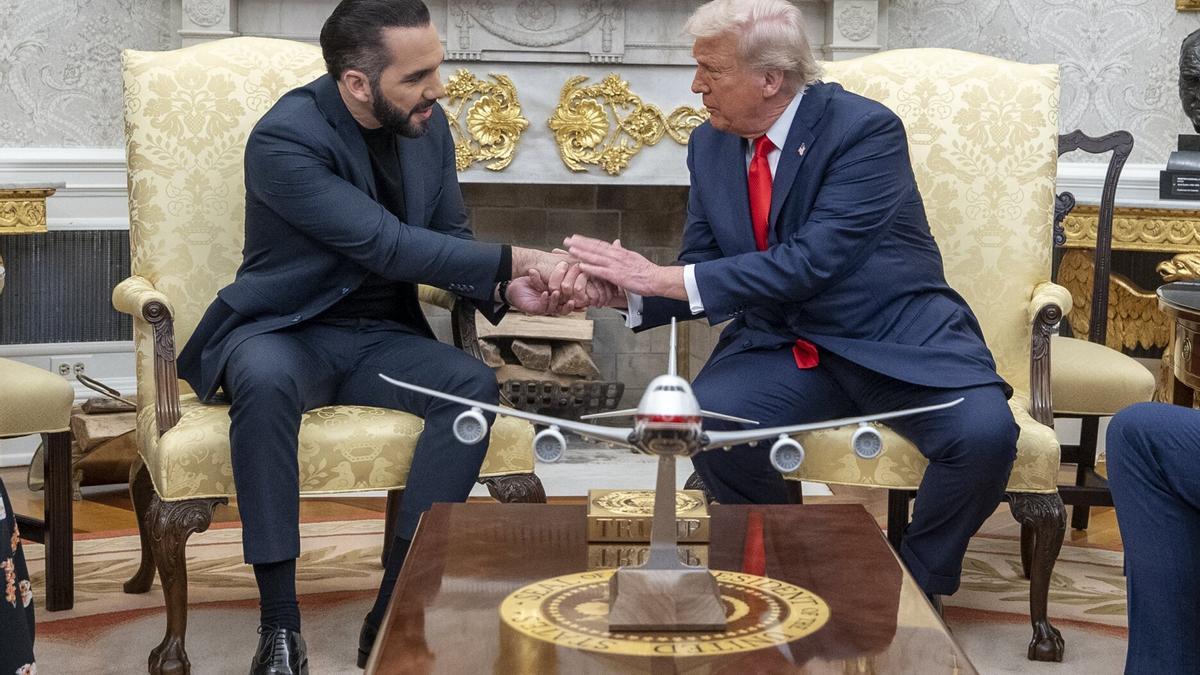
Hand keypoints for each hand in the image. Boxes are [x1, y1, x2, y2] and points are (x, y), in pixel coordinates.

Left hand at [505, 268, 576, 315]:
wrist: (514, 285)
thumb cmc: (532, 278)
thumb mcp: (547, 270)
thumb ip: (560, 265)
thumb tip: (574, 255)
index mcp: (562, 294)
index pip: (574, 295)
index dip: (580, 293)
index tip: (583, 287)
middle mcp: (557, 302)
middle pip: (569, 304)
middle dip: (571, 299)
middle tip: (572, 292)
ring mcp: (548, 307)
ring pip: (557, 308)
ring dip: (557, 299)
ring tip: (556, 292)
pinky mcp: (537, 310)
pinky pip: (544, 307)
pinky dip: (545, 300)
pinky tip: (545, 294)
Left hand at [565, 236, 684, 299]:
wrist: (656, 278)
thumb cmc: (646, 271)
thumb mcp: (632, 256)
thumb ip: (622, 250)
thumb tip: (616, 242)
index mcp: (619, 252)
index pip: (600, 244)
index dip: (587, 240)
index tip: (576, 237)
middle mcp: (616, 256)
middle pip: (595, 247)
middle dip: (580, 243)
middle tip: (567, 240)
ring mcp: (616, 265)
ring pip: (596, 257)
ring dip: (582, 252)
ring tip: (570, 249)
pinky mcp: (617, 275)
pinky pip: (601, 271)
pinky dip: (591, 267)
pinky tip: (582, 265)